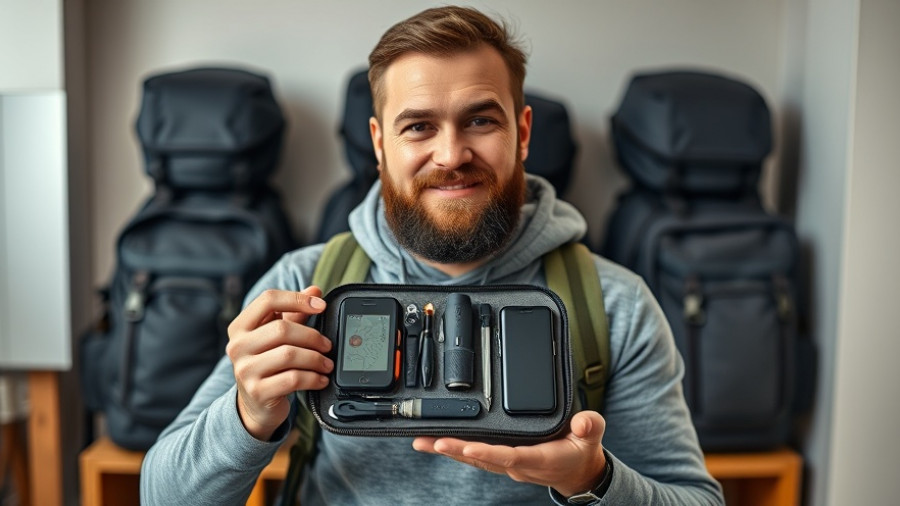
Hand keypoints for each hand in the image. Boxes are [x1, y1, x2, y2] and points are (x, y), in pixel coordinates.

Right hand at [226, 287, 332, 440]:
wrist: (256, 405)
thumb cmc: (269, 364)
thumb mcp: (277, 337)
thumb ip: (295, 313)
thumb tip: (315, 291)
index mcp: (240, 327)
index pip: (268, 300)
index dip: (297, 298)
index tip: (321, 305)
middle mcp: (237, 346)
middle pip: (282, 329)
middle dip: (312, 336)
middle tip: (328, 345)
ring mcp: (245, 370)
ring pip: (289, 355)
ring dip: (316, 359)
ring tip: (327, 363)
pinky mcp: (258, 392)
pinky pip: (293, 379)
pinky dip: (313, 378)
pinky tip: (321, 379)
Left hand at [412, 410, 606, 496]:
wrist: (577, 473)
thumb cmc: (581, 451)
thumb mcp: (591, 436)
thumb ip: (590, 426)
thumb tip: (585, 422)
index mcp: (538, 458)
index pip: (508, 455)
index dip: (487, 453)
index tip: (466, 448)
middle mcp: (517, 464)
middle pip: (481, 459)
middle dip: (454, 451)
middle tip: (430, 442)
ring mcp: (507, 464)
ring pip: (473, 459)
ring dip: (448, 451)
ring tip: (422, 442)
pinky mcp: (502, 460)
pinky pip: (475, 456)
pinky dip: (455, 450)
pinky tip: (436, 443)